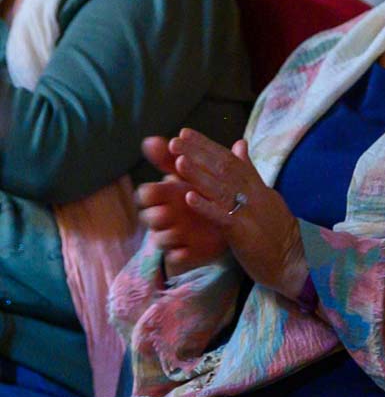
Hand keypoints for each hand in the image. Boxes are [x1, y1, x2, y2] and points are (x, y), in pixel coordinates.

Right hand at [137, 136, 227, 278]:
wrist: (226, 218)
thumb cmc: (203, 191)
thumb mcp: (191, 172)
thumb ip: (174, 156)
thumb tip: (151, 139)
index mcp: (166, 196)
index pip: (147, 194)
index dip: (150, 192)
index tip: (160, 186)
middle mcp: (165, 216)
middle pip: (150, 217)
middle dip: (155, 215)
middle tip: (166, 211)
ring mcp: (173, 234)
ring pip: (161, 238)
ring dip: (167, 235)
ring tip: (177, 232)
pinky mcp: (185, 252)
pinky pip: (177, 257)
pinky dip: (180, 255)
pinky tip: (185, 251)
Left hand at [164, 128, 308, 298]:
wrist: (297, 261)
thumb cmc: (278, 234)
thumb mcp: (266, 196)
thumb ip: (250, 172)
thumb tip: (239, 144)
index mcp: (257, 186)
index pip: (231, 159)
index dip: (207, 146)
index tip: (185, 134)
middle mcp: (254, 194)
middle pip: (225, 168)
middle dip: (198, 153)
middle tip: (175, 140)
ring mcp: (250, 212)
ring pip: (222, 188)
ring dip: (199, 174)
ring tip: (178, 160)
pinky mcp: (244, 232)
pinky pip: (223, 217)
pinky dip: (206, 207)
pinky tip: (189, 198)